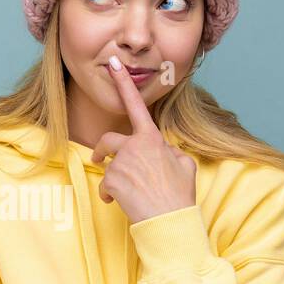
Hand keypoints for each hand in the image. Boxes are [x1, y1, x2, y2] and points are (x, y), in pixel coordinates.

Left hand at [89, 56, 197, 224]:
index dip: (124, 82)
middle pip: (109, 141)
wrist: (169, 220)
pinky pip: (105, 185)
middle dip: (102, 150)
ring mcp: (121, 162)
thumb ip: (171, 152)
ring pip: (108, 167)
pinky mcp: (111, 180)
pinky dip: (110, 195)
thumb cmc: (178, 195)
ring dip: (112, 180)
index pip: (136, 105)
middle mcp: (135, 146)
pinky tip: (120, 204)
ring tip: (125, 195)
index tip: (113, 64)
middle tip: (98, 158)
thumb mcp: (185, 166)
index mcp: (152, 138)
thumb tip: (163, 151)